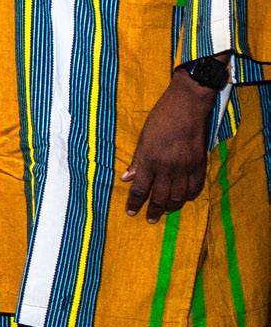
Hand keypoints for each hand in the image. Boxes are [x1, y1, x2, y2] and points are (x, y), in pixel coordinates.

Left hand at [122, 73, 217, 218]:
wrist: (187, 107)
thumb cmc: (160, 119)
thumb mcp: (143, 138)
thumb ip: (137, 160)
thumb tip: (127, 178)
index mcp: (150, 160)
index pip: (141, 189)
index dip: (135, 203)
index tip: (131, 212)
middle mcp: (168, 168)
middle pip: (160, 196)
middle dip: (153, 210)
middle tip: (150, 219)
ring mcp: (186, 167)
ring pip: (179, 195)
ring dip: (171, 206)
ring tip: (165, 211)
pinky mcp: (200, 164)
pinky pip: (195, 187)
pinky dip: (189, 196)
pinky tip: (183, 198)